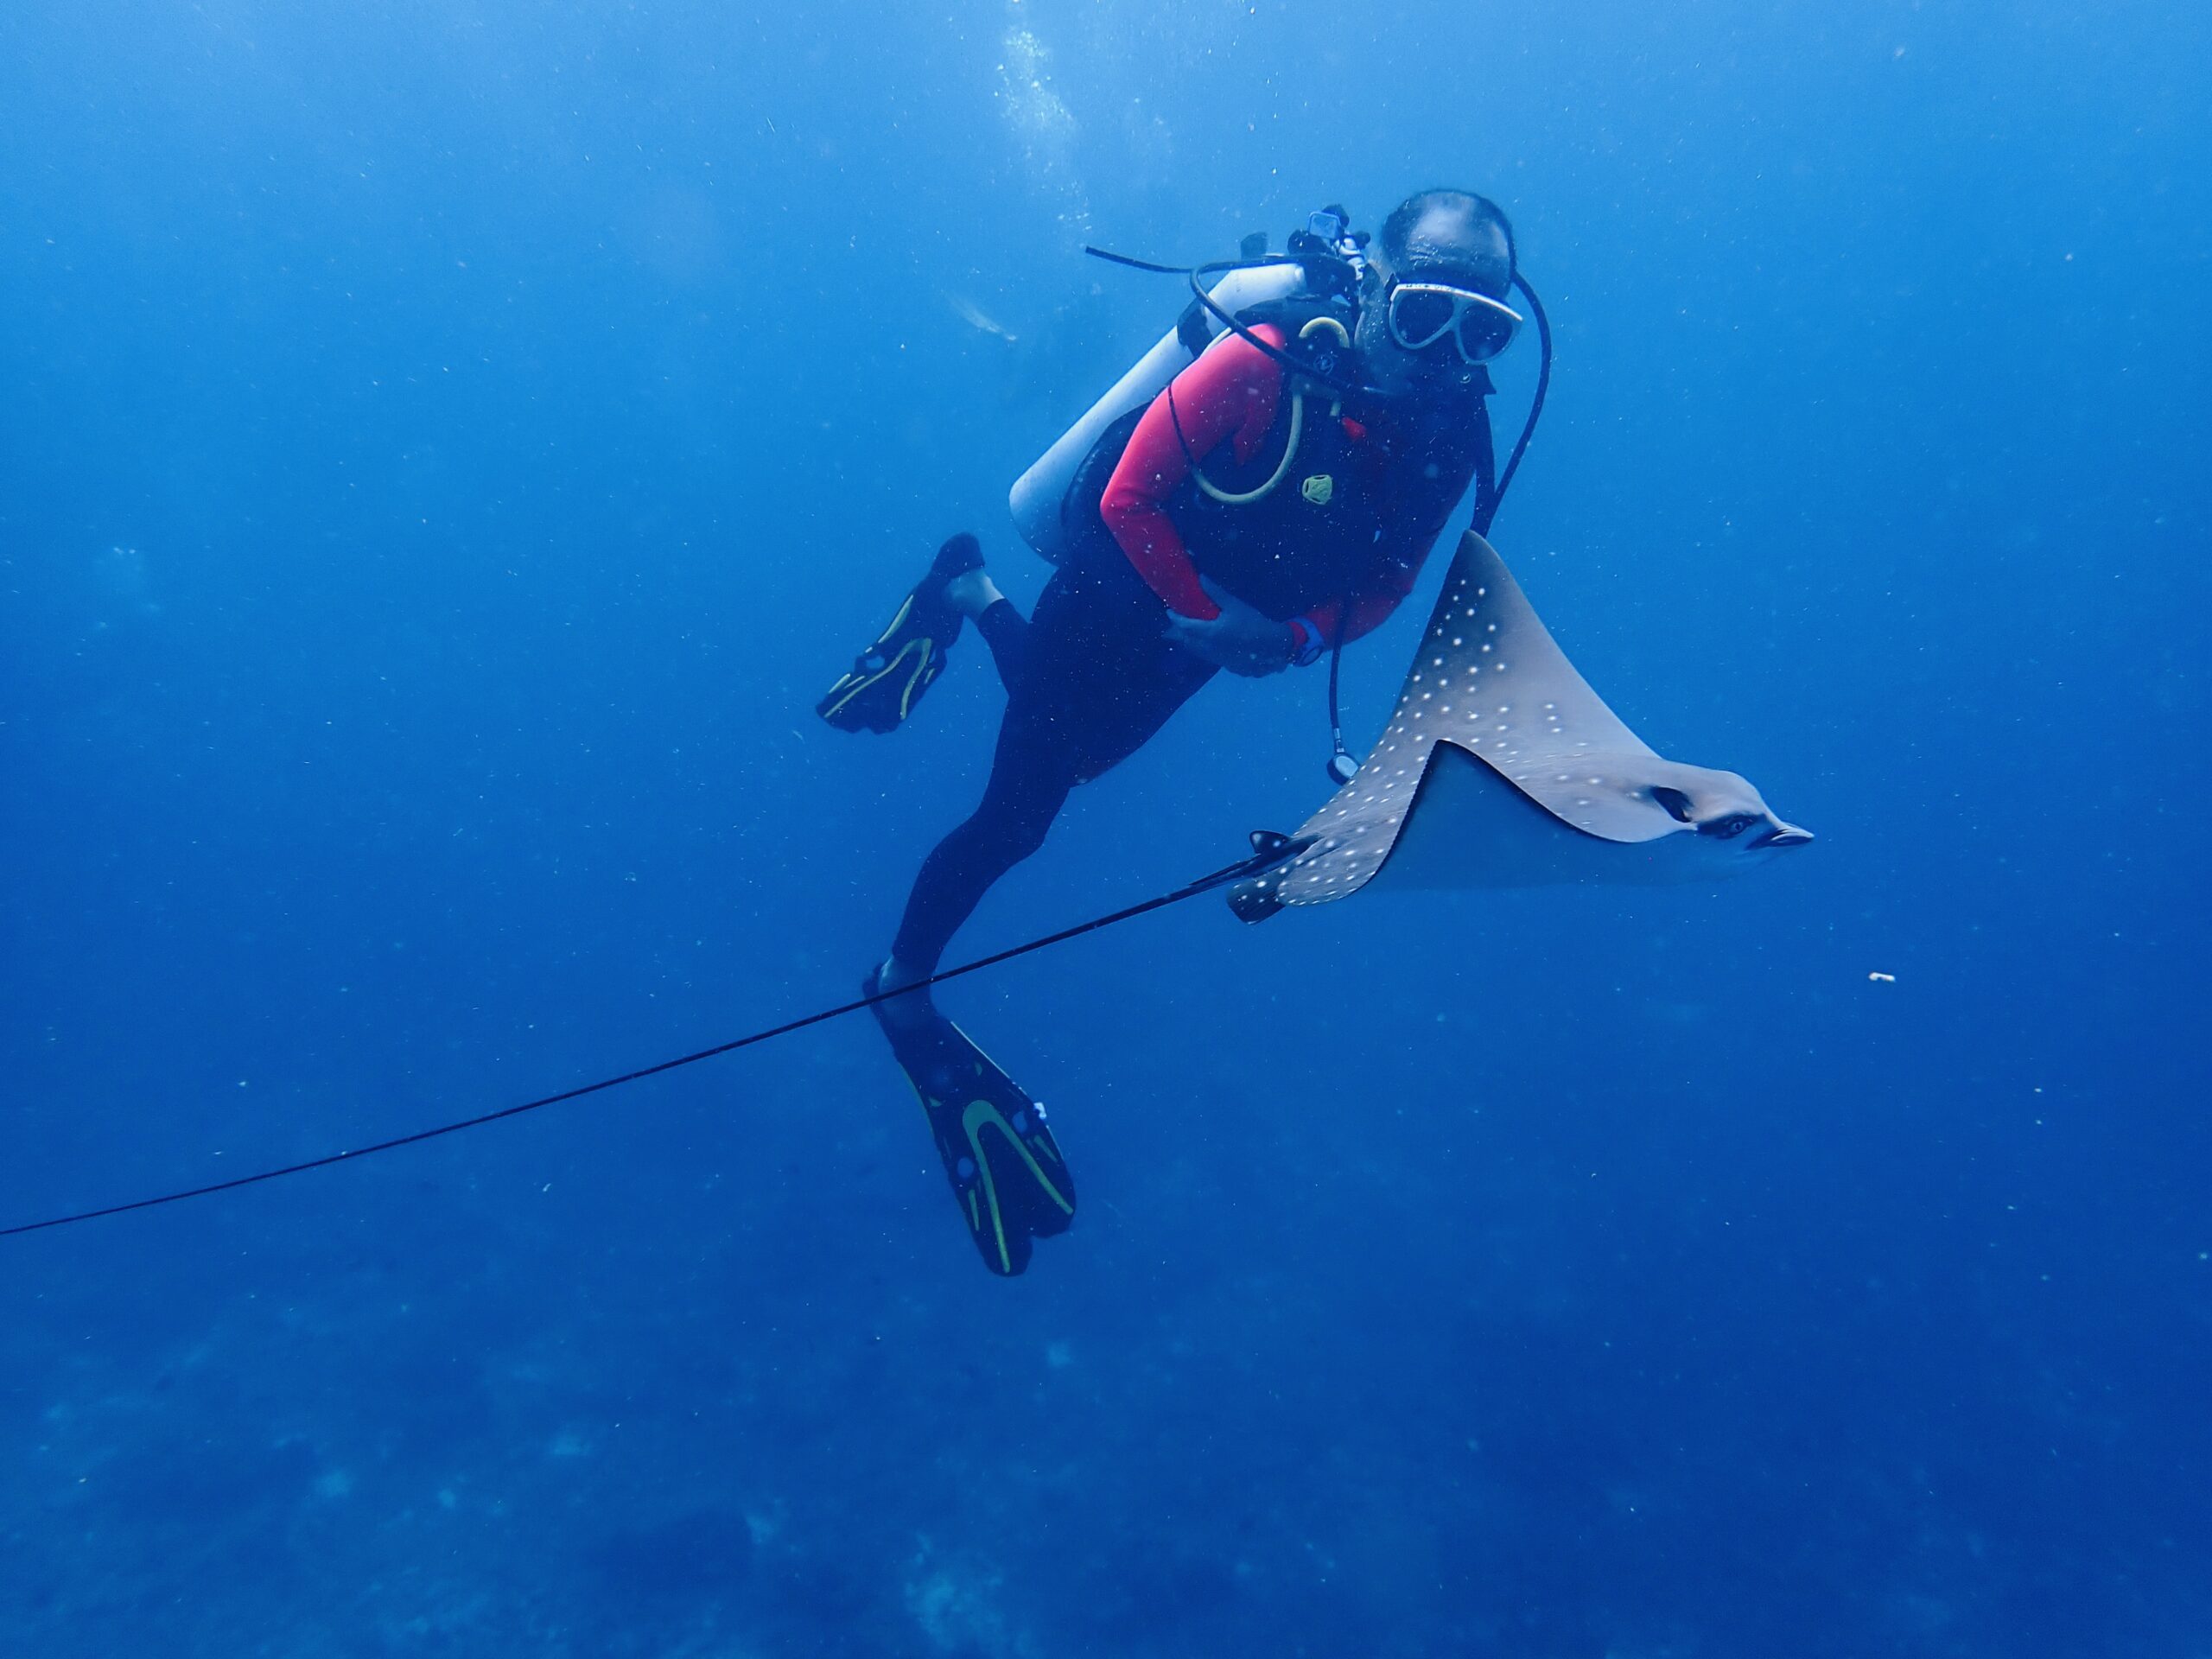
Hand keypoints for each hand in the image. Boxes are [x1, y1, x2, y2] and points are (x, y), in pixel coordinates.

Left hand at [1162, 579, 1293, 677]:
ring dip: (1189, 642)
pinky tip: (1207, 644)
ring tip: (1187, 634)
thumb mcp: (1235, 605)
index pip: (1184, 626)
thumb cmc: (1253, 623)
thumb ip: (1216, 593)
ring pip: (1196, 651)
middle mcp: (1209, 648)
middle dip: (1179, 632)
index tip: (1169, 612)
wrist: (1273, 647)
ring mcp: (1217, 659)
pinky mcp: (1226, 665)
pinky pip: (1207, 656)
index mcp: (1210, 633)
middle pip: (1187, 641)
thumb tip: (1201, 578)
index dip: (1175, 619)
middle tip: (1176, 624)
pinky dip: (1202, 649)